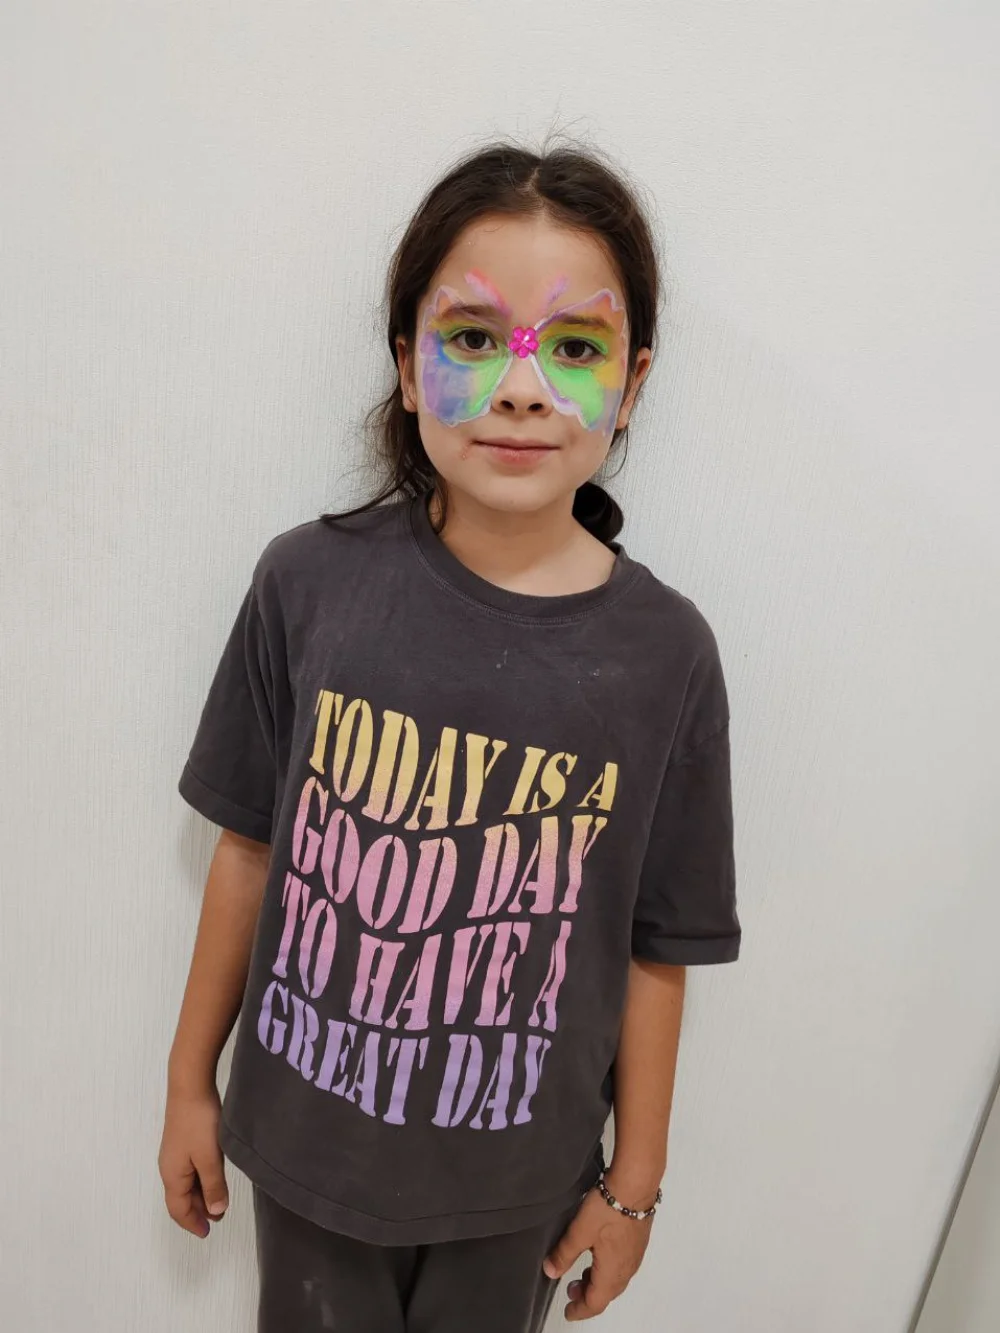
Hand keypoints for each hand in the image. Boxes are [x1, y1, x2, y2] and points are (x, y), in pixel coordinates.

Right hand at [158, 1085, 228, 1238]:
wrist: (190, 1085)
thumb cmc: (197, 1121)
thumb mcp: (209, 1158)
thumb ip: (214, 1186)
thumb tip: (216, 1212)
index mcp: (172, 1175)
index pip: (178, 1209)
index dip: (192, 1223)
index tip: (207, 1232)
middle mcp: (169, 1166)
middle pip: (181, 1198)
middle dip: (198, 1211)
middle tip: (217, 1218)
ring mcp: (175, 1153)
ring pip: (186, 1183)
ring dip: (201, 1195)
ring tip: (219, 1200)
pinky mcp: (183, 1140)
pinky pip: (190, 1169)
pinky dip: (201, 1179)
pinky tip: (214, 1175)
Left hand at [543, 1184, 653, 1320]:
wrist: (635, 1185)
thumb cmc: (609, 1208)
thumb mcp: (579, 1231)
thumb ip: (564, 1253)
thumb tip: (550, 1271)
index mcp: (611, 1272)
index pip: (595, 1302)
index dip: (580, 1310)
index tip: (569, 1312)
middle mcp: (626, 1269)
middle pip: (607, 1294)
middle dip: (588, 1297)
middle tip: (571, 1291)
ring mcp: (634, 1256)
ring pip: (615, 1280)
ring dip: (598, 1283)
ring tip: (582, 1273)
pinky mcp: (637, 1242)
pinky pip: (622, 1267)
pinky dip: (607, 1270)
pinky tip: (598, 1255)